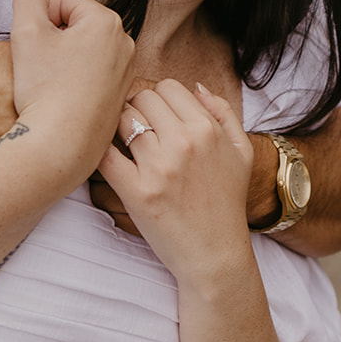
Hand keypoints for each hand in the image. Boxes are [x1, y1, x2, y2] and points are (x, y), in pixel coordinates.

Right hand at [9, 0, 135, 171]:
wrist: (60, 146)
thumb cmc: (43, 87)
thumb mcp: (25, 30)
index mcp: (107, 21)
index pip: (64, 2)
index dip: (42, 22)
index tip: (38, 50)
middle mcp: (126, 43)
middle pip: (77, 26)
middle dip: (56, 40)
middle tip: (44, 68)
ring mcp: (127, 72)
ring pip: (84, 51)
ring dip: (66, 60)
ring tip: (54, 85)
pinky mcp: (122, 95)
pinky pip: (93, 76)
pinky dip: (78, 81)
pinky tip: (66, 99)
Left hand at [96, 80, 254, 283]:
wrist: (216, 254)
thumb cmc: (227, 202)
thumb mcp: (241, 152)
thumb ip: (223, 112)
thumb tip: (196, 87)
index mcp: (207, 129)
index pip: (167, 87)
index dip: (158, 97)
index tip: (154, 114)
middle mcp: (184, 142)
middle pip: (142, 98)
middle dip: (136, 108)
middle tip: (135, 127)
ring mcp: (159, 167)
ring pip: (122, 119)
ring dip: (118, 126)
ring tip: (121, 141)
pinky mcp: (136, 191)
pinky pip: (106, 154)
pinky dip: (99, 149)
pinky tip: (105, 155)